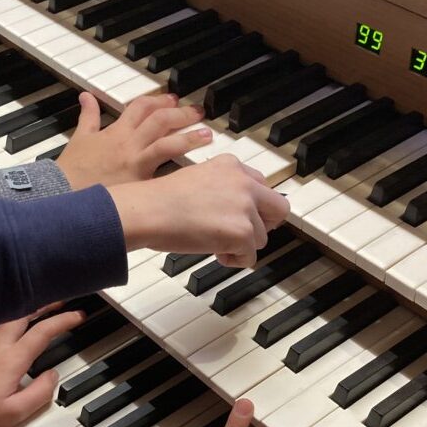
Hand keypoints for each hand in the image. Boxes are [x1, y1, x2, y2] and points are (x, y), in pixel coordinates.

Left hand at [0, 309, 82, 426]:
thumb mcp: (16, 414)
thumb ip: (40, 392)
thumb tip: (52, 375)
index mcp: (12, 359)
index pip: (43, 331)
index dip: (64, 320)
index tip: (79, 315)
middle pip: (24, 314)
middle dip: (45, 304)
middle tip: (61, 300)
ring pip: (7, 316)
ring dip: (26, 308)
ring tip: (39, 307)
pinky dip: (5, 316)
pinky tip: (7, 321)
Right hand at [56, 92, 211, 187]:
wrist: (63, 193)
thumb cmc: (72, 171)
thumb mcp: (80, 138)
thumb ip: (88, 116)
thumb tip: (86, 96)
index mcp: (116, 131)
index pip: (142, 107)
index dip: (160, 100)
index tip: (173, 100)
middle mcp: (129, 144)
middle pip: (160, 120)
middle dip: (181, 113)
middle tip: (197, 113)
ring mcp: (136, 164)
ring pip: (167, 144)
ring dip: (189, 137)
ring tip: (206, 135)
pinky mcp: (140, 185)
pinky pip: (165, 176)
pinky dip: (181, 173)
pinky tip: (197, 173)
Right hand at [109, 155, 287, 266]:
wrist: (148, 211)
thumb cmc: (160, 200)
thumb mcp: (197, 178)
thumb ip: (222, 187)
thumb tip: (234, 209)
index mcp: (232, 165)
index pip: (263, 186)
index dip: (255, 206)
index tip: (243, 216)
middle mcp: (243, 182)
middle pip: (278, 209)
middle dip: (263, 225)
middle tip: (241, 235)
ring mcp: (245, 207)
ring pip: (261, 237)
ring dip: (241, 245)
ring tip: (214, 243)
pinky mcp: (242, 232)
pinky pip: (250, 257)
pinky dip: (234, 260)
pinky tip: (214, 252)